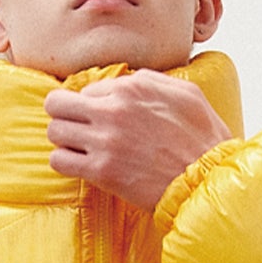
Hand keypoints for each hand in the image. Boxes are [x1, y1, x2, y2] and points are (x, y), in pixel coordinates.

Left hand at [45, 71, 230, 209]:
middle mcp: (113, 110)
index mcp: (132, 88)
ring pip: (54, 132)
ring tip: (80, 149)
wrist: (206, 181)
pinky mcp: (101, 171)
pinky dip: (65, 163)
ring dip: (64, 140)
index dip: (94, 105)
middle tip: (77, 128)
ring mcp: (105, 141)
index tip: (104, 119)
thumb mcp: (186, 94)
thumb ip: (152, 81)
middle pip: (57, 104)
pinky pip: (59, 161)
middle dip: (64, 115)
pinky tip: (81, 166)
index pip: (88, 89)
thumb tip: (128, 81)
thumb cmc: (202, 140)